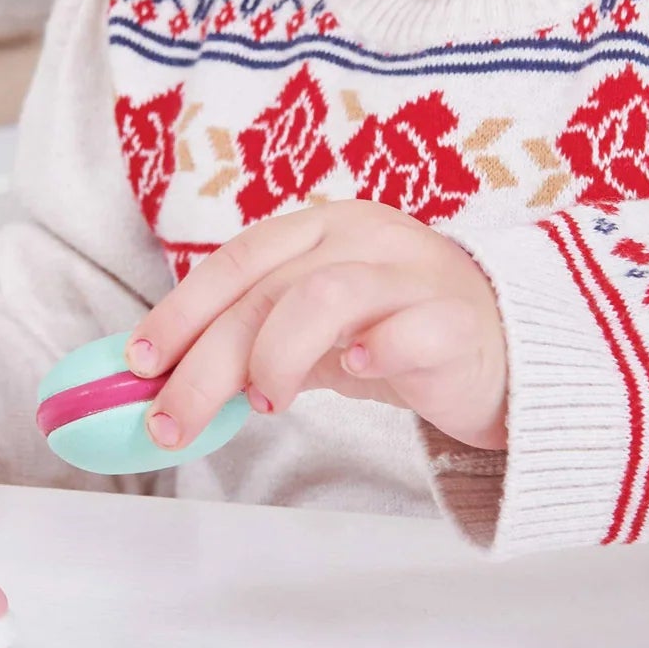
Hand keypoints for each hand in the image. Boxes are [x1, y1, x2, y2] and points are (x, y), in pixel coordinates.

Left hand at [125, 200, 507, 452]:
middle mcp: (365, 237)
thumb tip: (168, 380)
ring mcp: (414, 274)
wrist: (511, 349)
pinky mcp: (457, 322)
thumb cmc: (402, 336)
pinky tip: (353, 374)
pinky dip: (372, 351)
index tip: (137, 363)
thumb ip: (256, 341)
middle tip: (172, 419)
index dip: (180, 311)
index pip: (236, 261)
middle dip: (205, 360)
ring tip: (267, 403)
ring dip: (275, 356)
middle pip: (266, 289)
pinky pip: (409, 330)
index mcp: (323, 228)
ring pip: (325, 296)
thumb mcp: (319, 332)